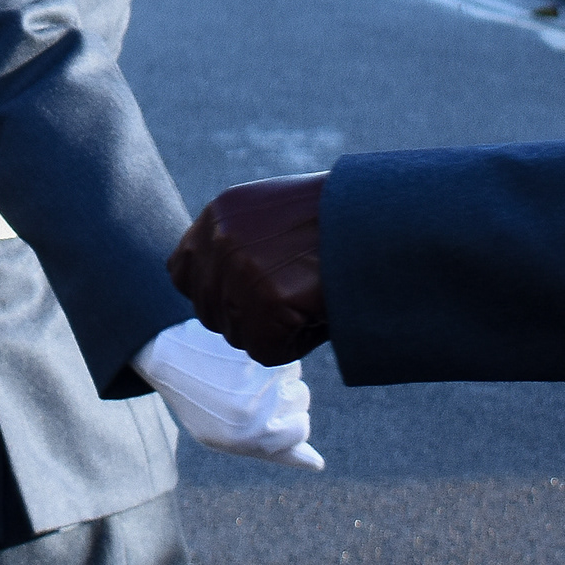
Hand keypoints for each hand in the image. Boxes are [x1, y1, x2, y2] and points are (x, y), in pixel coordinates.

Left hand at [135, 318, 323, 469]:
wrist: (168, 360)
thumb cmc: (202, 406)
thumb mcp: (232, 439)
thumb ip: (277, 452)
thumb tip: (319, 463)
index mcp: (248, 440)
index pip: (300, 429)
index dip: (290, 421)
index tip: (269, 414)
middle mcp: (252, 413)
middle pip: (301, 398)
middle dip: (285, 394)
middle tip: (250, 392)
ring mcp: (253, 381)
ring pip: (292, 373)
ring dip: (276, 373)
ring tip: (241, 375)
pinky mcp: (251, 353)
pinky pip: (278, 353)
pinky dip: (268, 356)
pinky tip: (241, 359)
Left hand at [168, 174, 329, 365]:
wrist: (383, 220)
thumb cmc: (336, 222)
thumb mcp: (271, 213)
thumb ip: (235, 242)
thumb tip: (209, 289)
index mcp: (218, 215)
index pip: (182, 273)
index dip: (215, 291)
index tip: (249, 292)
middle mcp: (220, 240)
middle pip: (209, 311)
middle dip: (247, 315)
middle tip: (293, 295)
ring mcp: (241, 270)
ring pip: (237, 335)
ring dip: (272, 329)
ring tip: (308, 299)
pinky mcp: (268, 300)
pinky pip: (266, 350)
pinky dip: (294, 344)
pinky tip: (317, 315)